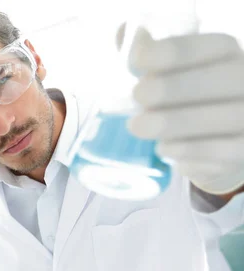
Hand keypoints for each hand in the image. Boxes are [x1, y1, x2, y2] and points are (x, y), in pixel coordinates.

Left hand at [127, 28, 243, 194]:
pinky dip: (188, 150)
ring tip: (137, 126)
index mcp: (227, 55)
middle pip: (220, 80)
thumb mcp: (166, 73)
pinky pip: (220, 152)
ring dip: (172, 122)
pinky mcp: (242, 152)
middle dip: (172, 87)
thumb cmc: (182, 100)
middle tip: (137, 94)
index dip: (175, 51)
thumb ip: (147, 53)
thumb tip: (124, 33)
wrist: (210, 145)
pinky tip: (163, 147)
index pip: (212, 47)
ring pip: (218, 119)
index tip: (138, 59)